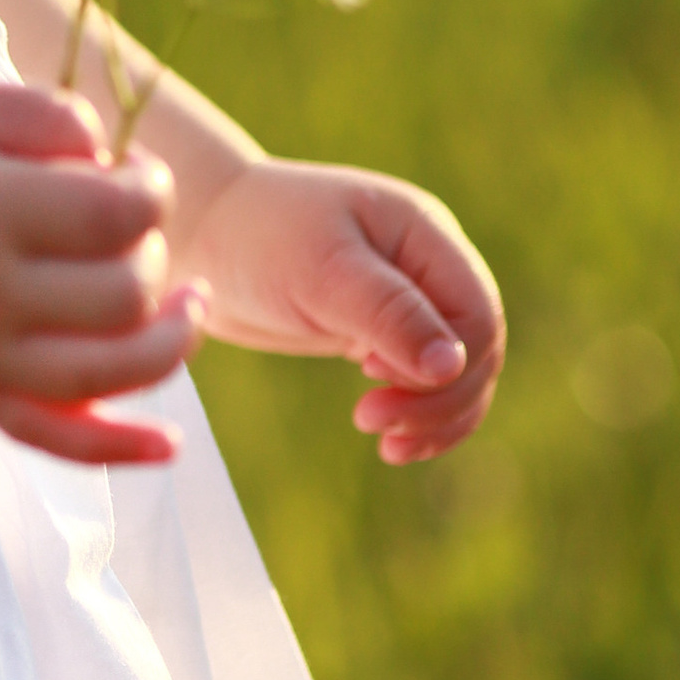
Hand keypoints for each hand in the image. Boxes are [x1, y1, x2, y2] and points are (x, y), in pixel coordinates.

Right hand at [0, 79, 200, 468]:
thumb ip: (44, 115)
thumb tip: (112, 157)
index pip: (109, 215)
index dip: (151, 190)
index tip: (140, 173)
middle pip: (121, 293)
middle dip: (154, 253)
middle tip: (134, 226)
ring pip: (107, 372)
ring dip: (170, 343)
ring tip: (191, 305)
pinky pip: (55, 438)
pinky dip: (119, 447)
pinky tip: (170, 444)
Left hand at [179, 159, 504, 462]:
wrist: (201, 234)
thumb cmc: (256, 239)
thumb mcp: (320, 271)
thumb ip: (388, 313)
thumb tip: (454, 366)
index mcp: (424, 233)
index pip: (478, 314)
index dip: (449, 366)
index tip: (377, 381)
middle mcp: (425, 263)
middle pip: (478, 349)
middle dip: (440, 400)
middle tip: (374, 427)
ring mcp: (406, 297)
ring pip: (457, 371)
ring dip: (434, 415)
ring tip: (387, 446)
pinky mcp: (380, 329)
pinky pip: (422, 378)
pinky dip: (417, 412)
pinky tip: (389, 437)